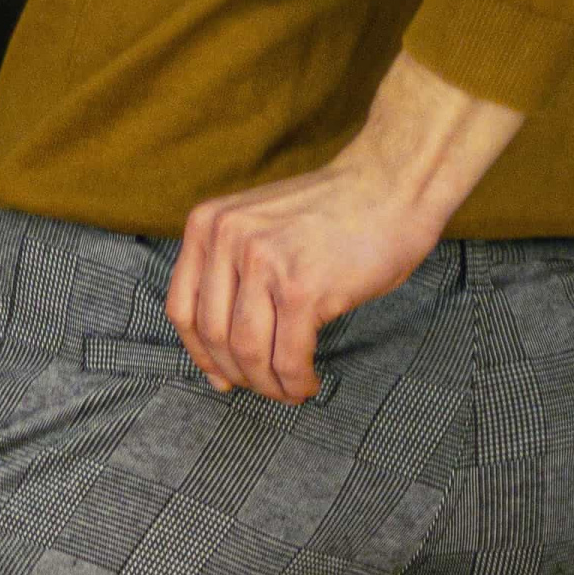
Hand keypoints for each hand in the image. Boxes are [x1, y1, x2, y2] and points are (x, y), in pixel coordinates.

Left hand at [166, 53, 524, 402]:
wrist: (391, 186)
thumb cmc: (332, 215)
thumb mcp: (259, 228)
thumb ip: (231, 278)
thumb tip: (216, 366)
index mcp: (209, 225)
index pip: (182, 309)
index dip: (201, 354)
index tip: (222, 376)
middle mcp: (229, 239)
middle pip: (215, 337)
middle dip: (240, 375)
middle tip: (266, 386)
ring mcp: (264, 263)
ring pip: (249, 353)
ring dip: (269, 385)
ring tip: (289, 388)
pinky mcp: (302, 288)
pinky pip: (289, 358)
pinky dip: (296, 382)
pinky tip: (308, 383)